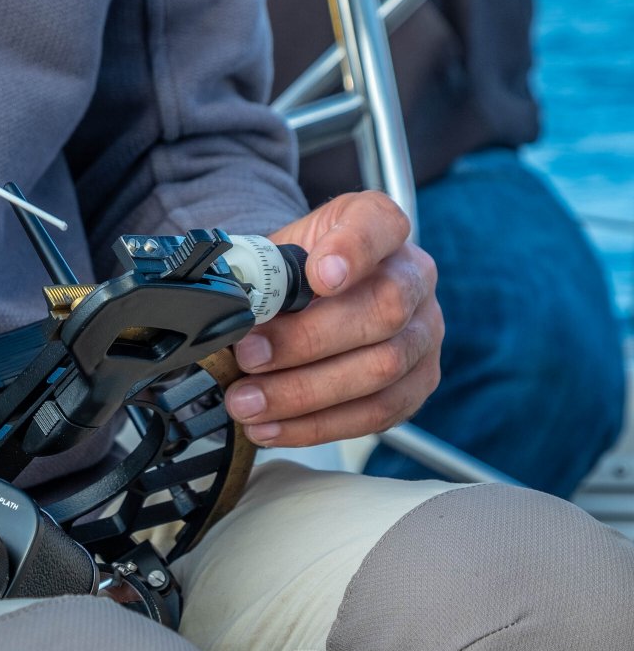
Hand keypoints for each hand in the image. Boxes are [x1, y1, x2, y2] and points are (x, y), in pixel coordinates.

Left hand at [223, 191, 442, 446]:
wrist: (313, 298)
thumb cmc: (294, 273)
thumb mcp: (273, 254)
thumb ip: (258, 272)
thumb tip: (227, 309)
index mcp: (379, 226)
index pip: (379, 225)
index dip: (353, 250)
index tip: (318, 275)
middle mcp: (413, 276)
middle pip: (382, 309)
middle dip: (307, 341)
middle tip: (249, 357)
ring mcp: (423, 332)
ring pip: (381, 368)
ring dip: (304, 393)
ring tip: (248, 402)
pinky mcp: (417, 383)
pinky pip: (376, 412)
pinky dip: (317, 425)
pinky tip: (272, 426)